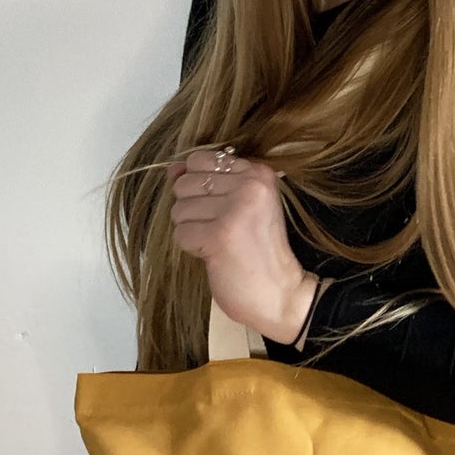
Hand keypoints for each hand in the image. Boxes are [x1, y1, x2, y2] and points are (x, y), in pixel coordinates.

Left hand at [166, 149, 317, 342]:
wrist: (282, 294)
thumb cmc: (261, 252)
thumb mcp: (241, 207)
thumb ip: (208, 183)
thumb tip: (172, 170)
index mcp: (259, 173)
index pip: (200, 160)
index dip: (199, 187)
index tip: (221, 208)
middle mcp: (249, 185)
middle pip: (185, 184)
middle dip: (193, 211)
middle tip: (222, 230)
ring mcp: (235, 209)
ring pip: (179, 210)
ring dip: (193, 232)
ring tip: (221, 244)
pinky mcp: (219, 235)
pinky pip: (181, 234)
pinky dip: (193, 249)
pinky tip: (217, 256)